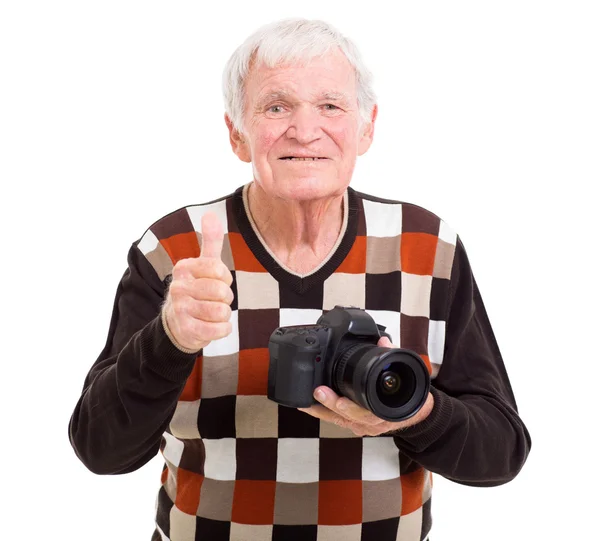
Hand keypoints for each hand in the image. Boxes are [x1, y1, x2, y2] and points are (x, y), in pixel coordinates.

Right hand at [162, 212, 233, 350]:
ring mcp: (180, 310)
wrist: (177, 323)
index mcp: (183, 268)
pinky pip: (219, 330)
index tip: (215, 281)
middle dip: (225, 298)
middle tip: (214, 300)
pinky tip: (211, 326)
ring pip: (222, 311)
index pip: (219, 270)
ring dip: (223, 315)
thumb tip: (210, 214)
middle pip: (222, 292)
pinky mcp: (186, 330)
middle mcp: (178, 287)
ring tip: (211, 313)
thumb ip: (210, 241)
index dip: (224, 278)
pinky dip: (222, 329)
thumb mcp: (203, 264)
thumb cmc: (196, 290)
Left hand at [298, 336, 433, 435]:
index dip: (351, 406)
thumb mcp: (404, 373)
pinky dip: (323, 413)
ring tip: (304, 401)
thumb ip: (393, 355)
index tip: (339, 399)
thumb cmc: (408, 395)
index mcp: (385, 412)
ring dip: (321, 411)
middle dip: (331, 405)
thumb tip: (383, 341)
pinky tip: (309, 405)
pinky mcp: (354, 425)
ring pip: (339, 421)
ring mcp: (362, 426)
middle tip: (318, 392)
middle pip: (348, 417)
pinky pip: (336, 421)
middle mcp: (372, 423)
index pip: (366, 412)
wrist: (417, 413)